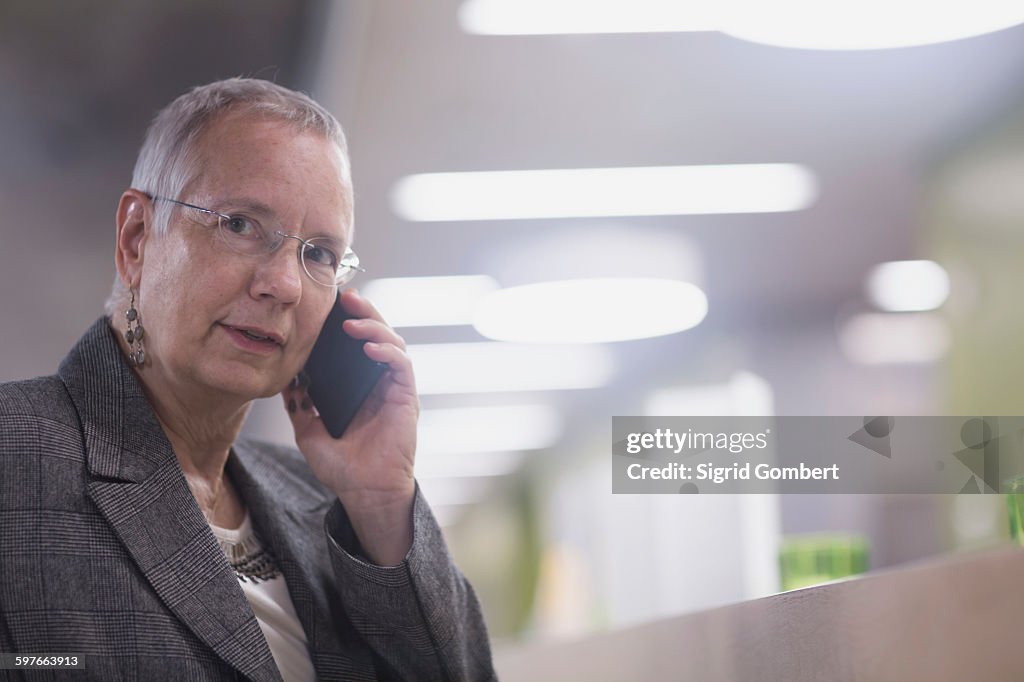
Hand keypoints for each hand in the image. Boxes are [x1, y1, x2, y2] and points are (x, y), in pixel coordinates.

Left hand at [283, 288, 418, 564]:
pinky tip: (369, 348)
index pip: (356, 343)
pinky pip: (401, 365)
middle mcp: (378, 382)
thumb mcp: (308, 431)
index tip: (329, 304)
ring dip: (374, 328)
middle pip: (377, 334)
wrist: (364, 493)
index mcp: (358, 386)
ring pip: (393, 343)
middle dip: (364, 312)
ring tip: (351, 323)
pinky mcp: (406, 397)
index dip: (346, 320)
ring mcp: (394, 388)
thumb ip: (299, 405)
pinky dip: (387, 352)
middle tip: (345, 298)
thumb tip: (286, 379)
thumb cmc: (342, 468)